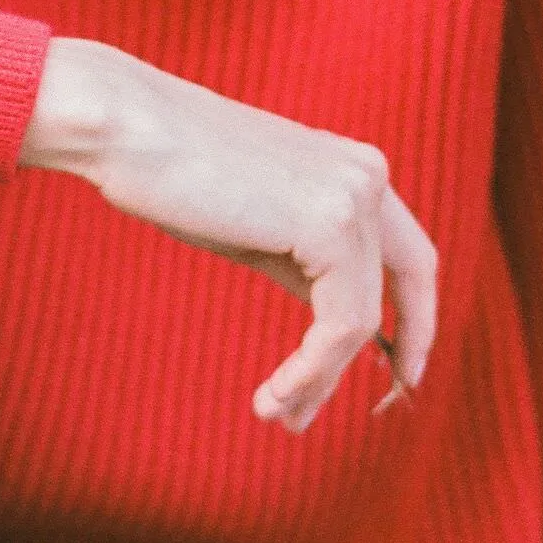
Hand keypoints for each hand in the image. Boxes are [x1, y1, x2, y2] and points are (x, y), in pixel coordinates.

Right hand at [19, 38, 437, 434]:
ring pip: (364, 316)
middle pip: (410, 282)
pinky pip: (342, 324)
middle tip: (371, 410)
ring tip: (279, 414)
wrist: (126, 128)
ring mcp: (354, 196)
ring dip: (323, 378)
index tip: (398, 373)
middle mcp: (369, 175)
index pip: (410, 256)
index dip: (415, 318)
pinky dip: (312, 370)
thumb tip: (341, 334)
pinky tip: (275, 395)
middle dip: (400, 352)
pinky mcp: (329, 224)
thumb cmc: (175, 175)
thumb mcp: (261, 228)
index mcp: (355, 168)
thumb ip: (309, 265)